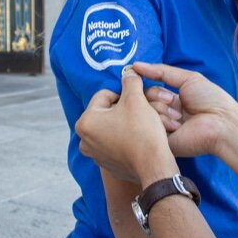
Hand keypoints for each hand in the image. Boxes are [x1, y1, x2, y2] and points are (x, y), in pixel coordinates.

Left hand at [77, 70, 178, 184]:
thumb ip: (130, 81)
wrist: (153, 165)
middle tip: (141, 111)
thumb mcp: (136, 99)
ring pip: (112, 129)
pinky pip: (116, 145)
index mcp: (85, 122)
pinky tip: (139, 140)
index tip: (137, 100)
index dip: (124, 94)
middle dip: (124, 109)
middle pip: (107, 113)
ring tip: (141, 124)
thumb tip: (128, 72)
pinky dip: (126, 140)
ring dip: (126, 123)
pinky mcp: (108, 166)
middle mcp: (84, 140)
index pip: (105, 95)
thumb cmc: (141, 131)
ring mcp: (95, 155)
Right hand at [133, 61, 237, 158]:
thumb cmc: (211, 99)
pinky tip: (178, 126)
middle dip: (156, 95)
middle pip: (143, 100)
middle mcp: (165, 114)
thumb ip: (162, 71)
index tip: (136, 76)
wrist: (221, 122)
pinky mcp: (162, 143)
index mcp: (172, 101)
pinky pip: (149, 128)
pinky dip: (162, 122)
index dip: (144, 83)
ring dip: (162, 109)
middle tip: (172, 100)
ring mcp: (163, 129)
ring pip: (144, 112)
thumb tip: (135, 65)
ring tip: (180, 116)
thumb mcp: (188, 78)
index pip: (148, 90)